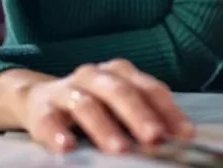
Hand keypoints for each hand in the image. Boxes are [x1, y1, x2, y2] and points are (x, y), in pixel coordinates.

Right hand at [14, 59, 194, 152]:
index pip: (150, 89)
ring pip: (87, 104)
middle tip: (155, 138)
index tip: (185, 134)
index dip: (169, 111)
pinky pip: (48, 119)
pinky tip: (67, 147)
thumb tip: (179, 139)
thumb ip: (146, 118)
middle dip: (140, 116)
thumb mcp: (119, 106)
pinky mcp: (41, 107)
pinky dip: (57, 133)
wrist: (36, 99)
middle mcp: (95, 75)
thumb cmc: (92, 105)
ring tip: (120, 149)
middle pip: (121, 92)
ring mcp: (67, 89)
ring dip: (105, 128)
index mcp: (121, 73)